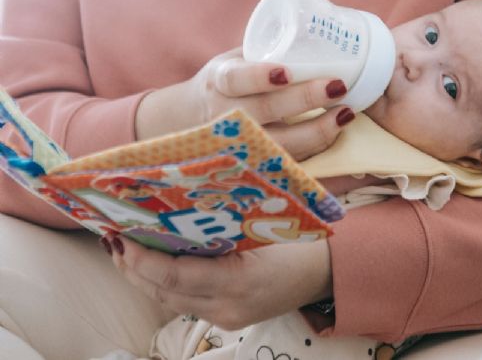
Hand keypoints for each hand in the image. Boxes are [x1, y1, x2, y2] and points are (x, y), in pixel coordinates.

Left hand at [106, 233, 331, 329]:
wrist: (325, 273)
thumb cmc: (297, 242)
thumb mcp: (260, 227)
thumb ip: (220, 225)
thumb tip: (175, 205)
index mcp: (237, 280)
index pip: (172, 275)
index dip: (141, 258)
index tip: (121, 236)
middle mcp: (227, 306)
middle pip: (162, 292)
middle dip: (131, 267)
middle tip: (112, 239)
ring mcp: (226, 317)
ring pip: (168, 300)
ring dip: (142, 277)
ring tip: (124, 251)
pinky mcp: (226, 320)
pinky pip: (184, 303)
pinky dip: (163, 284)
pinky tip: (153, 265)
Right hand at [136, 48, 355, 159]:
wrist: (191, 121)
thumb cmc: (228, 83)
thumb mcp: (234, 62)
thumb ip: (264, 52)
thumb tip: (319, 30)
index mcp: (220, 82)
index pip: (236, 79)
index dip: (259, 77)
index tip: (286, 72)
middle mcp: (226, 115)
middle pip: (265, 110)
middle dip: (304, 99)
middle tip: (338, 85)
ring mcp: (239, 143)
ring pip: (279, 143)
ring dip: (317, 130)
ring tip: (346, 114)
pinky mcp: (254, 163)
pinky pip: (286, 161)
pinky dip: (314, 149)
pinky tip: (336, 134)